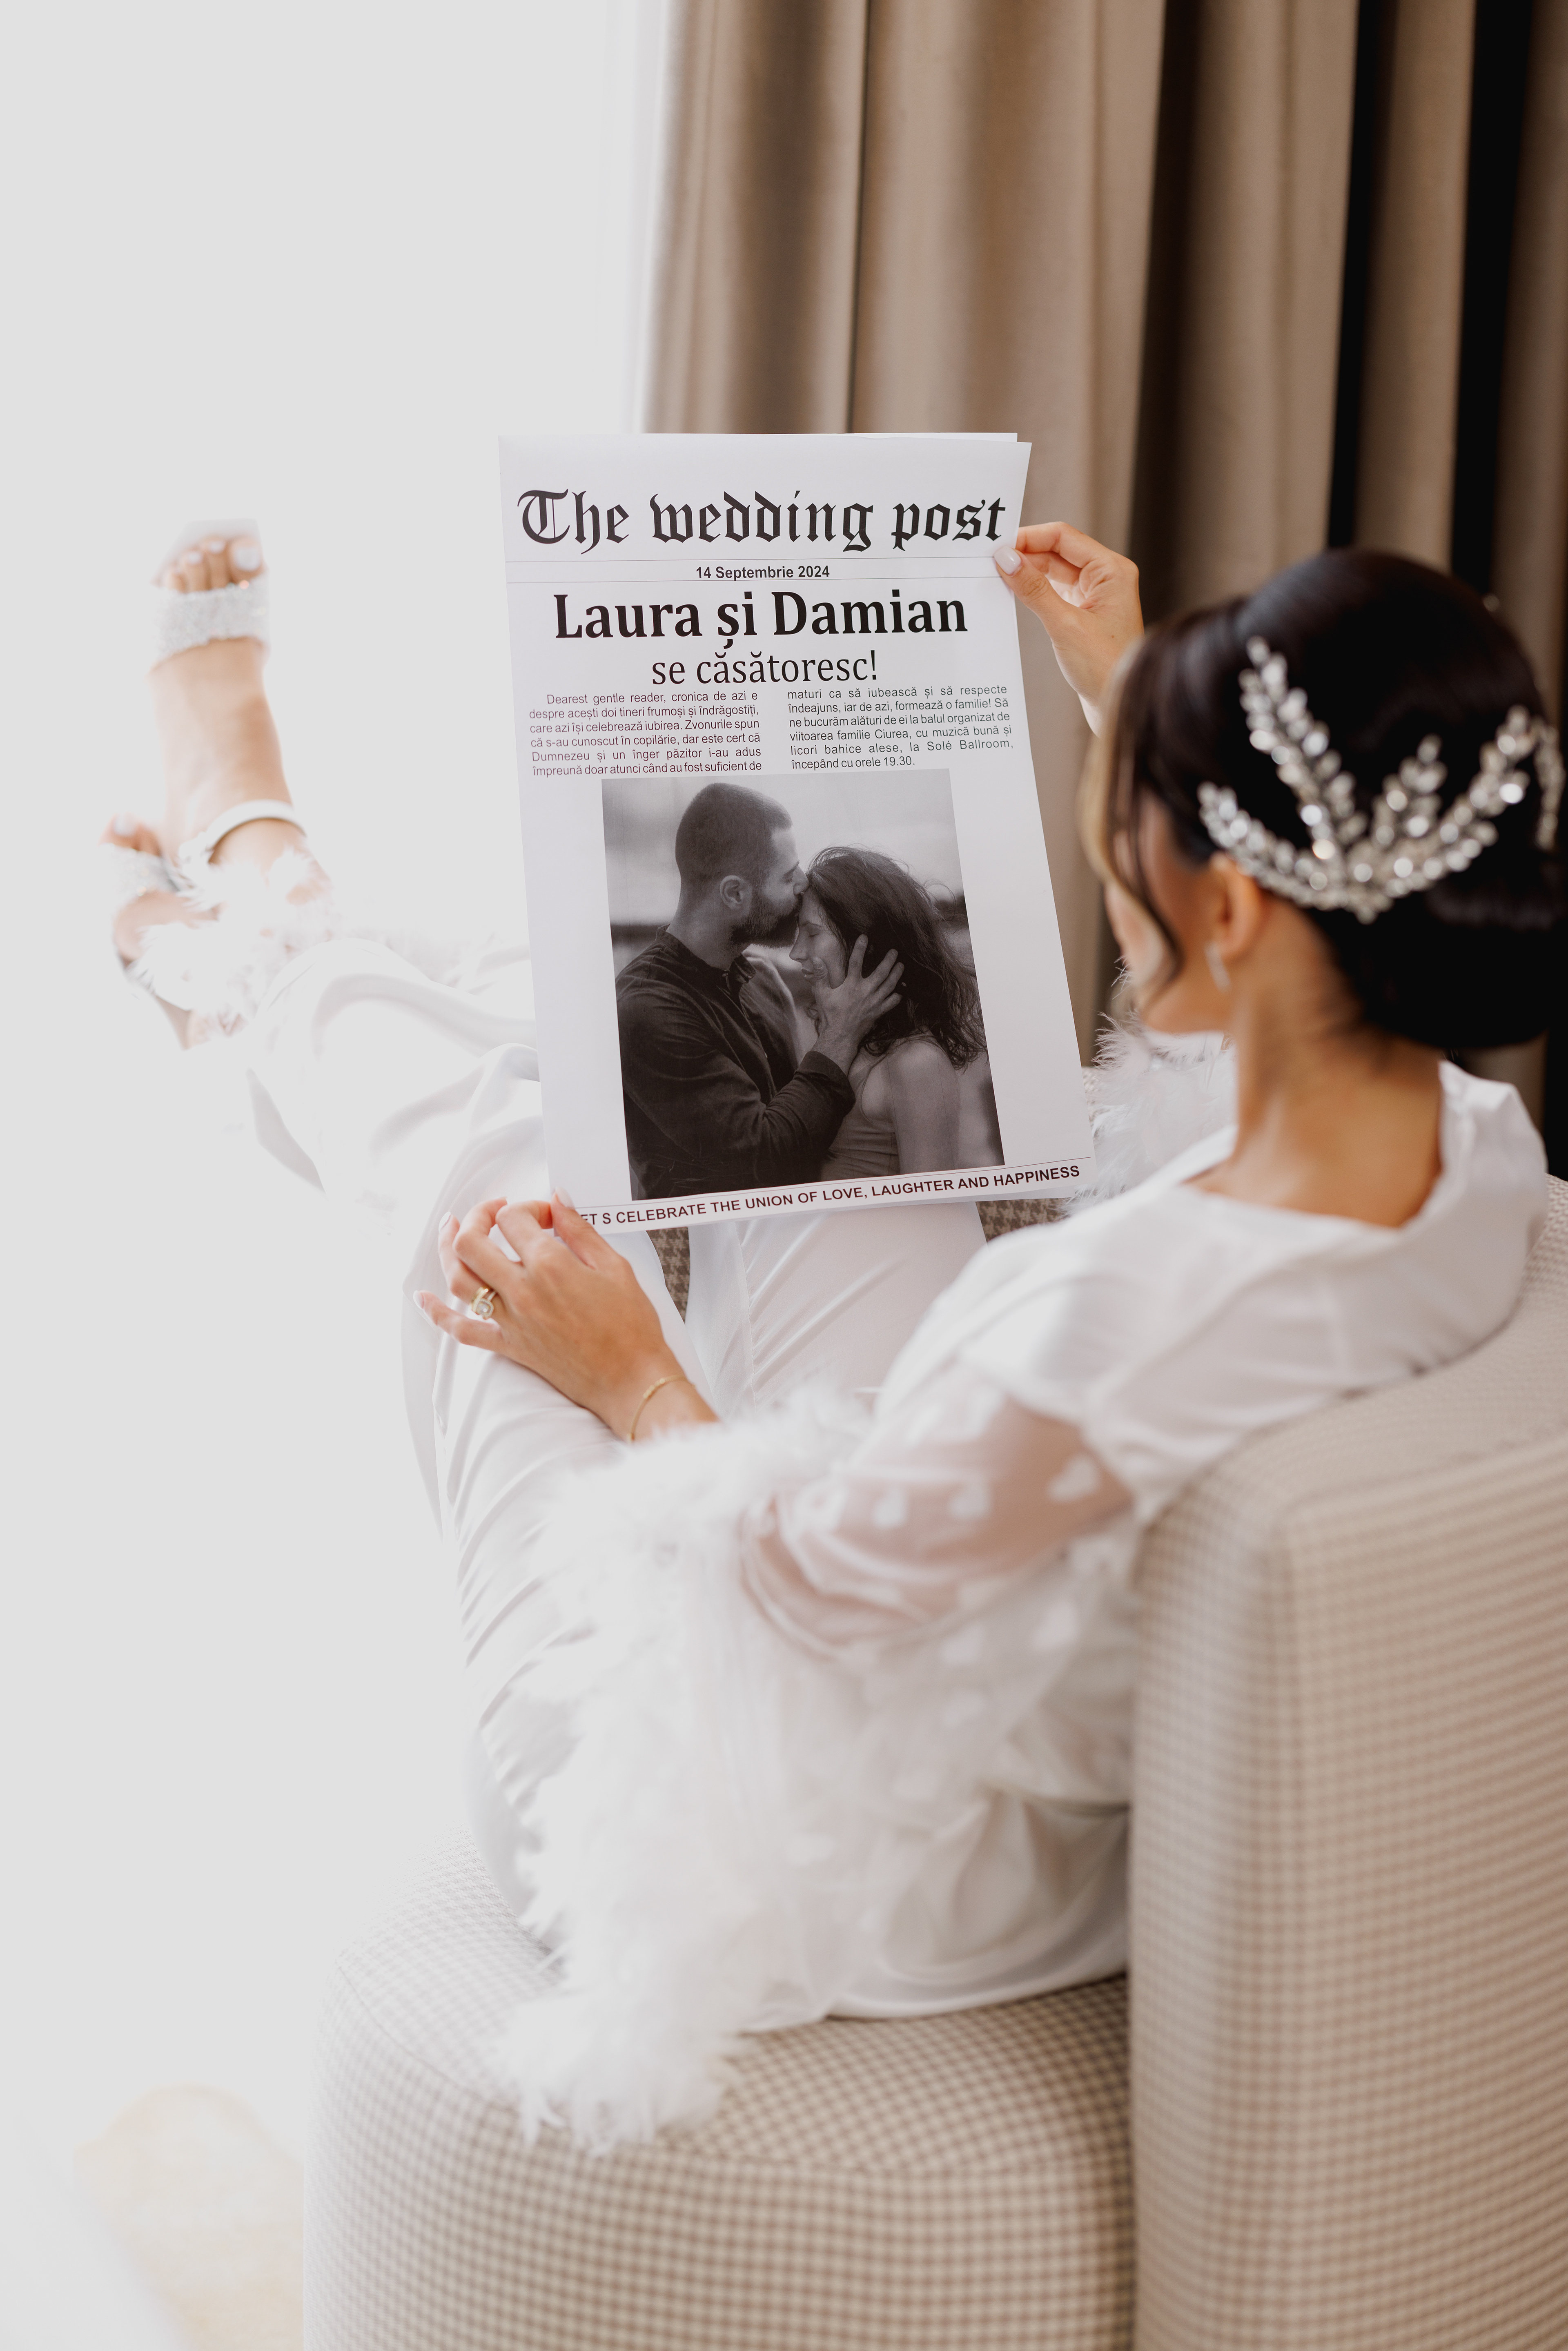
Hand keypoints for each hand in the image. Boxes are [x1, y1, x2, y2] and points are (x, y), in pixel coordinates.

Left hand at [417, 1194, 706, 1438]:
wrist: (631, 1379)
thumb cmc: (631, 1327)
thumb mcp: (614, 1267)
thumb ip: (580, 1230)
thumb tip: (559, 1201)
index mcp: (551, 1267)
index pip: (515, 1219)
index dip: (528, 1206)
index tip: (546, 1214)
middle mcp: (523, 1292)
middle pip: (472, 1242)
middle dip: (478, 1217)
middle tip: (494, 1212)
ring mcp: (511, 1320)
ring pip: (459, 1279)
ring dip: (448, 1249)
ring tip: (451, 1230)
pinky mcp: (509, 1345)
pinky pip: (462, 1330)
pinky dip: (438, 1313)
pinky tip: (424, 1298)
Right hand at [812, 935, 902, 1072]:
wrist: (840, 1036)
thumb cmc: (830, 1015)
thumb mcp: (821, 994)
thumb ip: (819, 975)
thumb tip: (815, 959)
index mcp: (852, 985)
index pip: (856, 962)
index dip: (860, 948)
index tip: (865, 937)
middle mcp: (866, 992)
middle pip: (881, 972)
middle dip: (889, 960)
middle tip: (894, 951)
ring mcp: (874, 1002)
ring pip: (890, 985)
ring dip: (896, 975)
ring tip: (901, 966)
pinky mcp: (878, 1012)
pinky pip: (891, 1003)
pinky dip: (897, 996)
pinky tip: (900, 991)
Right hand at [995, 522, 1143, 732]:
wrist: (1117, 704)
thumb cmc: (1105, 669)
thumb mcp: (1065, 625)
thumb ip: (1034, 589)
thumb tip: (1007, 560)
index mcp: (1113, 571)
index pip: (1064, 537)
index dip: (1030, 538)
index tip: (1000, 546)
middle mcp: (1107, 578)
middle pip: (1059, 551)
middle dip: (1026, 554)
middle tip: (993, 560)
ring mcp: (1096, 595)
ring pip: (1055, 570)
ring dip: (1029, 571)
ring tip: (999, 575)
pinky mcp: (1085, 613)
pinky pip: (1055, 590)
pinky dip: (1035, 590)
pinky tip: (1015, 592)